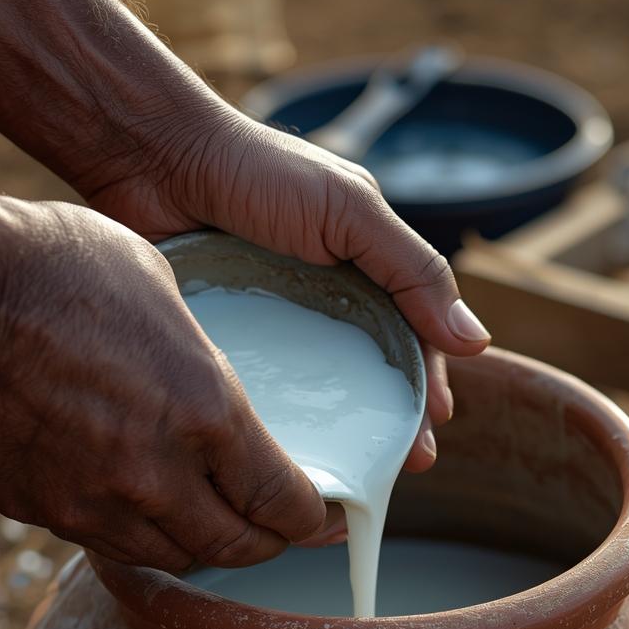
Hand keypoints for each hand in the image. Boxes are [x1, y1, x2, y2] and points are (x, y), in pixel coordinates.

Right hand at [0, 200, 332, 569]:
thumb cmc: (58, 267)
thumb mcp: (163, 289)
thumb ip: (198, 362)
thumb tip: (211, 388)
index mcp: (205, 414)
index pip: (281, 501)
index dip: (310, 516)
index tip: (320, 511)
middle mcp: (156, 475)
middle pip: (233, 547)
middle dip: (264, 542)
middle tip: (274, 527)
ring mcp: (91, 501)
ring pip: (168, 555)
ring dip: (198, 543)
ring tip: (208, 520)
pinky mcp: (36, 509)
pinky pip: (101, 539)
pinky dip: (131, 530)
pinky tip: (133, 503)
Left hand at [82, 110, 491, 471]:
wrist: (154, 156)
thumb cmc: (256, 170)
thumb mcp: (349, 211)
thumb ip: (412, 270)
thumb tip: (474, 342)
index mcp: (364, 263)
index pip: (411, 333)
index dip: (426, 382)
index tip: (431, 430)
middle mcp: (322, 294)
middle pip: (369, 370)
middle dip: (391, 420)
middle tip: (398, 469)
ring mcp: (273, 317)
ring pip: (316, 386)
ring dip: (338, 430)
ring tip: (347, 472)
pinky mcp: (226, 332)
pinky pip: (258, 383)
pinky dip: (274, 418)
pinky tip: (278, 453)